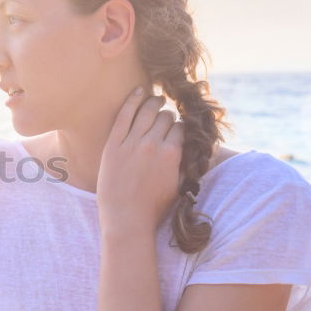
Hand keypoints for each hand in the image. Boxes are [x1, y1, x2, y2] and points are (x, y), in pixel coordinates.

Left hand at [97, 87, 184, 234]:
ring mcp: (131, 143)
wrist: (126, 218)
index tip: (176, 128)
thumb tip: (197, 149)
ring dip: (154, 102)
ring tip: (155, 99)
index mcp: (172, 154)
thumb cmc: (154, 206)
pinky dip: (132, 100)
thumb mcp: (178, 185)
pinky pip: (123, 115)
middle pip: (165, 117)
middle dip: (167, 116)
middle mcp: (153, 144)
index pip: (180, 128)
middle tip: (165, 116)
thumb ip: (186, 164)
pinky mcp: (113, 145)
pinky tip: (138, 91)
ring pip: (147, 111)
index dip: (179, 127)